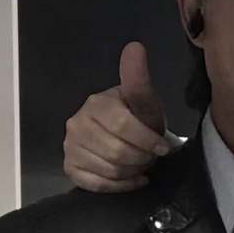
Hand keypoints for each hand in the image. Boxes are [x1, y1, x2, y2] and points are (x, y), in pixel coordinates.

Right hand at [63, 42, 171, 191]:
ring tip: (140, 163)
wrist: (128, 139)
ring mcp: (70, 146)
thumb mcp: (144, 101)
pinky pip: (96, 184)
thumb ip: (138, 79)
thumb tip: (135, 46)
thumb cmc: (138, 118)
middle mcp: (76, 123)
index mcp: (96, 104)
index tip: (163, 147)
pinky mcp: (70, 168)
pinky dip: (120, 186)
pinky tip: (132, 179)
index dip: (147, 140)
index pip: (122, 125)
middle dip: (142, 157)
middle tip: (150, 155)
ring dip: (133, 171)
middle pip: (117, 151)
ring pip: (108, 169)